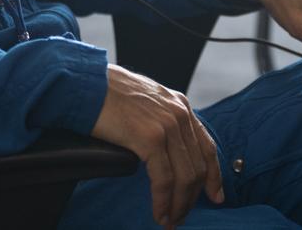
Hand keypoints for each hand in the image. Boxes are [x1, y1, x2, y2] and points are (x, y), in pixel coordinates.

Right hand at [91, 64, 222, 228]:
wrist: (86, 84)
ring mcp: (167, 126)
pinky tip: (159, 213)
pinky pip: (164, 180)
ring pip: (185, 177)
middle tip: (181, 216)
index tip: (215, 196)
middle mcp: (179, 114)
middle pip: (198, 166)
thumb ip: (161, 119)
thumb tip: (165, 149)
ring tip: (170, 220)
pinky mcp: (150, 138)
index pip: (207, 146)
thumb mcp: (146, 101)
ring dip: (178, 205)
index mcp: (180, 105)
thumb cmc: (107, 94)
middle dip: (191, 197)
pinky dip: (163, 201)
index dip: (214, 175)